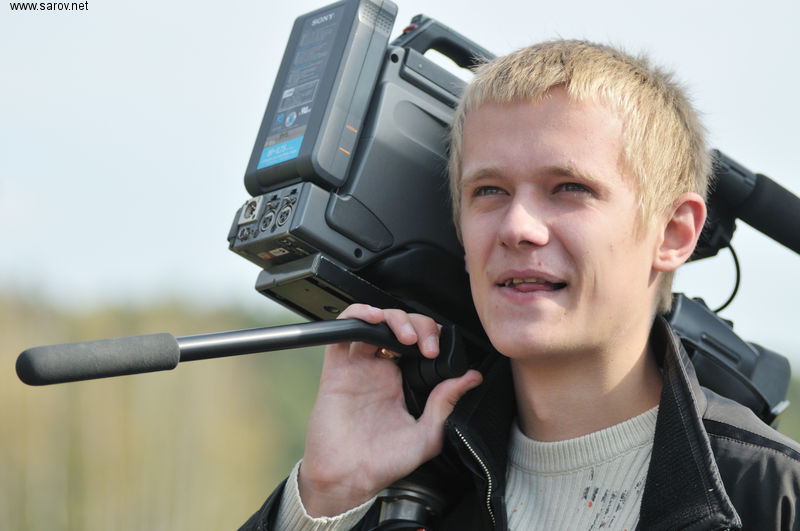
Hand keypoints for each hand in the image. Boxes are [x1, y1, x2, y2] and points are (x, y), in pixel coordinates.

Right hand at [296, 304, 482, 516]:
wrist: (350, 479)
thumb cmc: (382, 463)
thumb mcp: (427, 435)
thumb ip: (446, 404)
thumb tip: (470, 379)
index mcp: (400, 382)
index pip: (417, 342)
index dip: (430, 336)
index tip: (437, 351)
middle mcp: (379, 370)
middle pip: (398, 326)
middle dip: (418, 325)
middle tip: (426, 345)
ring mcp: (357, 367)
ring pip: (374, 322)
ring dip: (392, 317)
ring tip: (405, 335)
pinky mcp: (336, 369)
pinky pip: (341, 331)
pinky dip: (357, 315)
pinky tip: (374, 320)